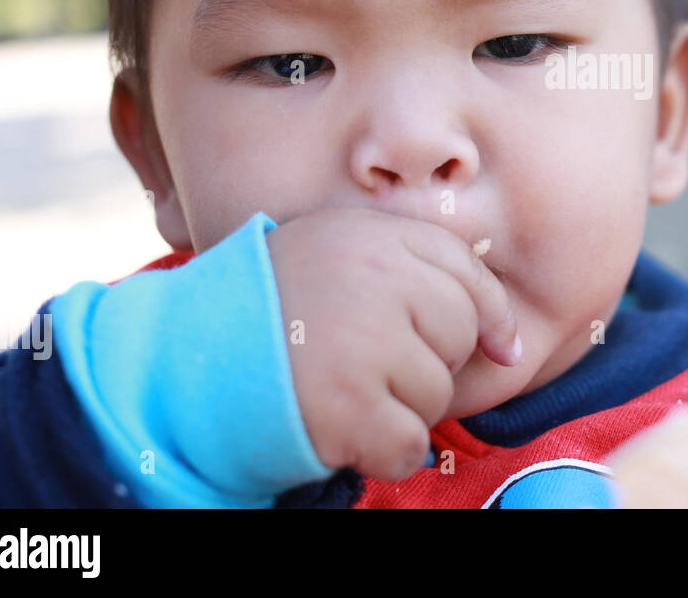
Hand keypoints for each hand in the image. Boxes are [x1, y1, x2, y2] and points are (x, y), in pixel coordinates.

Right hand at [267, 207, 518, 482]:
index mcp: (369, 236)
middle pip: (458, 334)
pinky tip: (344, 429)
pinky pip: (410, 444)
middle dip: (428, 360)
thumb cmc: (267, 310)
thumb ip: (416, 273)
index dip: (485, 313)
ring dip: (400, 407)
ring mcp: (362, 343)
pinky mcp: (347, 407)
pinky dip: (383, 451)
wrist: (176, 361)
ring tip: (343, 388)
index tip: (492, 344)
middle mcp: (373, 279)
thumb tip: (511, 346)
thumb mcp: (334, 257)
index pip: (465, 270)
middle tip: (369, 362)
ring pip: (437, 394)